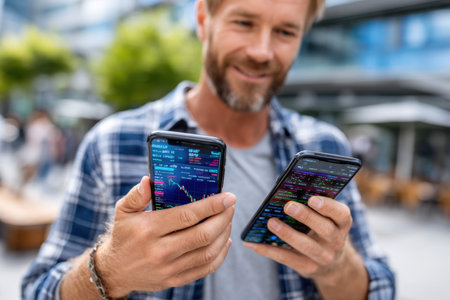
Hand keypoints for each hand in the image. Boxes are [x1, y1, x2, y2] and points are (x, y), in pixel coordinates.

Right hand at [96, 176, 235, 296]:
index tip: (228, 197)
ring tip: (228, 220)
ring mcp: (169, 268)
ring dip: (224, 235)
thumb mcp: (123, 211)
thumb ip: (137, 195)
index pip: (188, 216)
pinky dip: (220, 255)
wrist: (114, 271)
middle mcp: (160, 250)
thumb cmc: (123, 235)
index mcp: (149, 229)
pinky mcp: (175, 280)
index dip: (212, 205)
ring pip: (208, 252)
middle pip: (203, 234)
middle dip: (223, 218)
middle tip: (231, 206)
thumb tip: (148, 180)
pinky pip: (205, 269)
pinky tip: (225, 241)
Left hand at [244, 196, 358, 283]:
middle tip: (288, 206)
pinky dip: (268, 250)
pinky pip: (286, 259)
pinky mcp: (308, 268)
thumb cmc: (322, 230)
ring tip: (271, 223)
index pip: (341, 214)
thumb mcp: (326, 218)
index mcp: (342, 223)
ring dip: (287, 234)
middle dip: (306, 217)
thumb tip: (286, 191)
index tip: (312, 199)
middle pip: (325, 229)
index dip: (328, 206)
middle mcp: (336, 241)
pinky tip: (252, 242)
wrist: (333, 265)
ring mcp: (323, 257)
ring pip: (306, 245)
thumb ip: (313, 206)